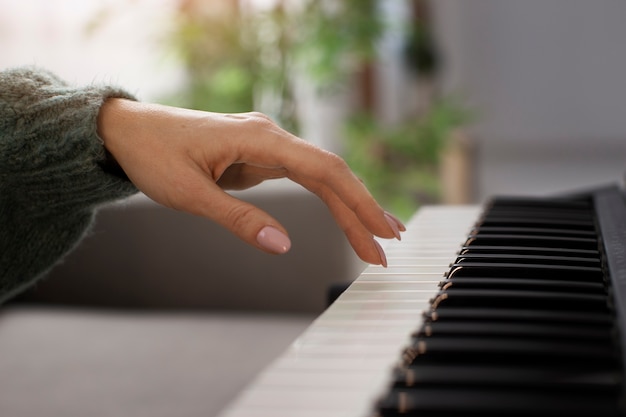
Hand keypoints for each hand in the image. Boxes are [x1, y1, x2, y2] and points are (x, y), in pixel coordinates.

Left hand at [97, 99, 404, 265]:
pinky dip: (327, 199)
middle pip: (331, 172)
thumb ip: (238, 220)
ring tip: (375, 237)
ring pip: (322, 175)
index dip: (357, 202)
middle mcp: (271, 136)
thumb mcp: (190, 194)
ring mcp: (267, 145)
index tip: (380, 232)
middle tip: (387, 248)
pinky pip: (304, 178)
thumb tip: (283, 246)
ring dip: (349, 206)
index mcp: (259, 138)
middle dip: (361, 210)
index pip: (324, 169)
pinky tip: (343, 215)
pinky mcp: (260, 156)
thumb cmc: (153, 155)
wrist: (128, 131)